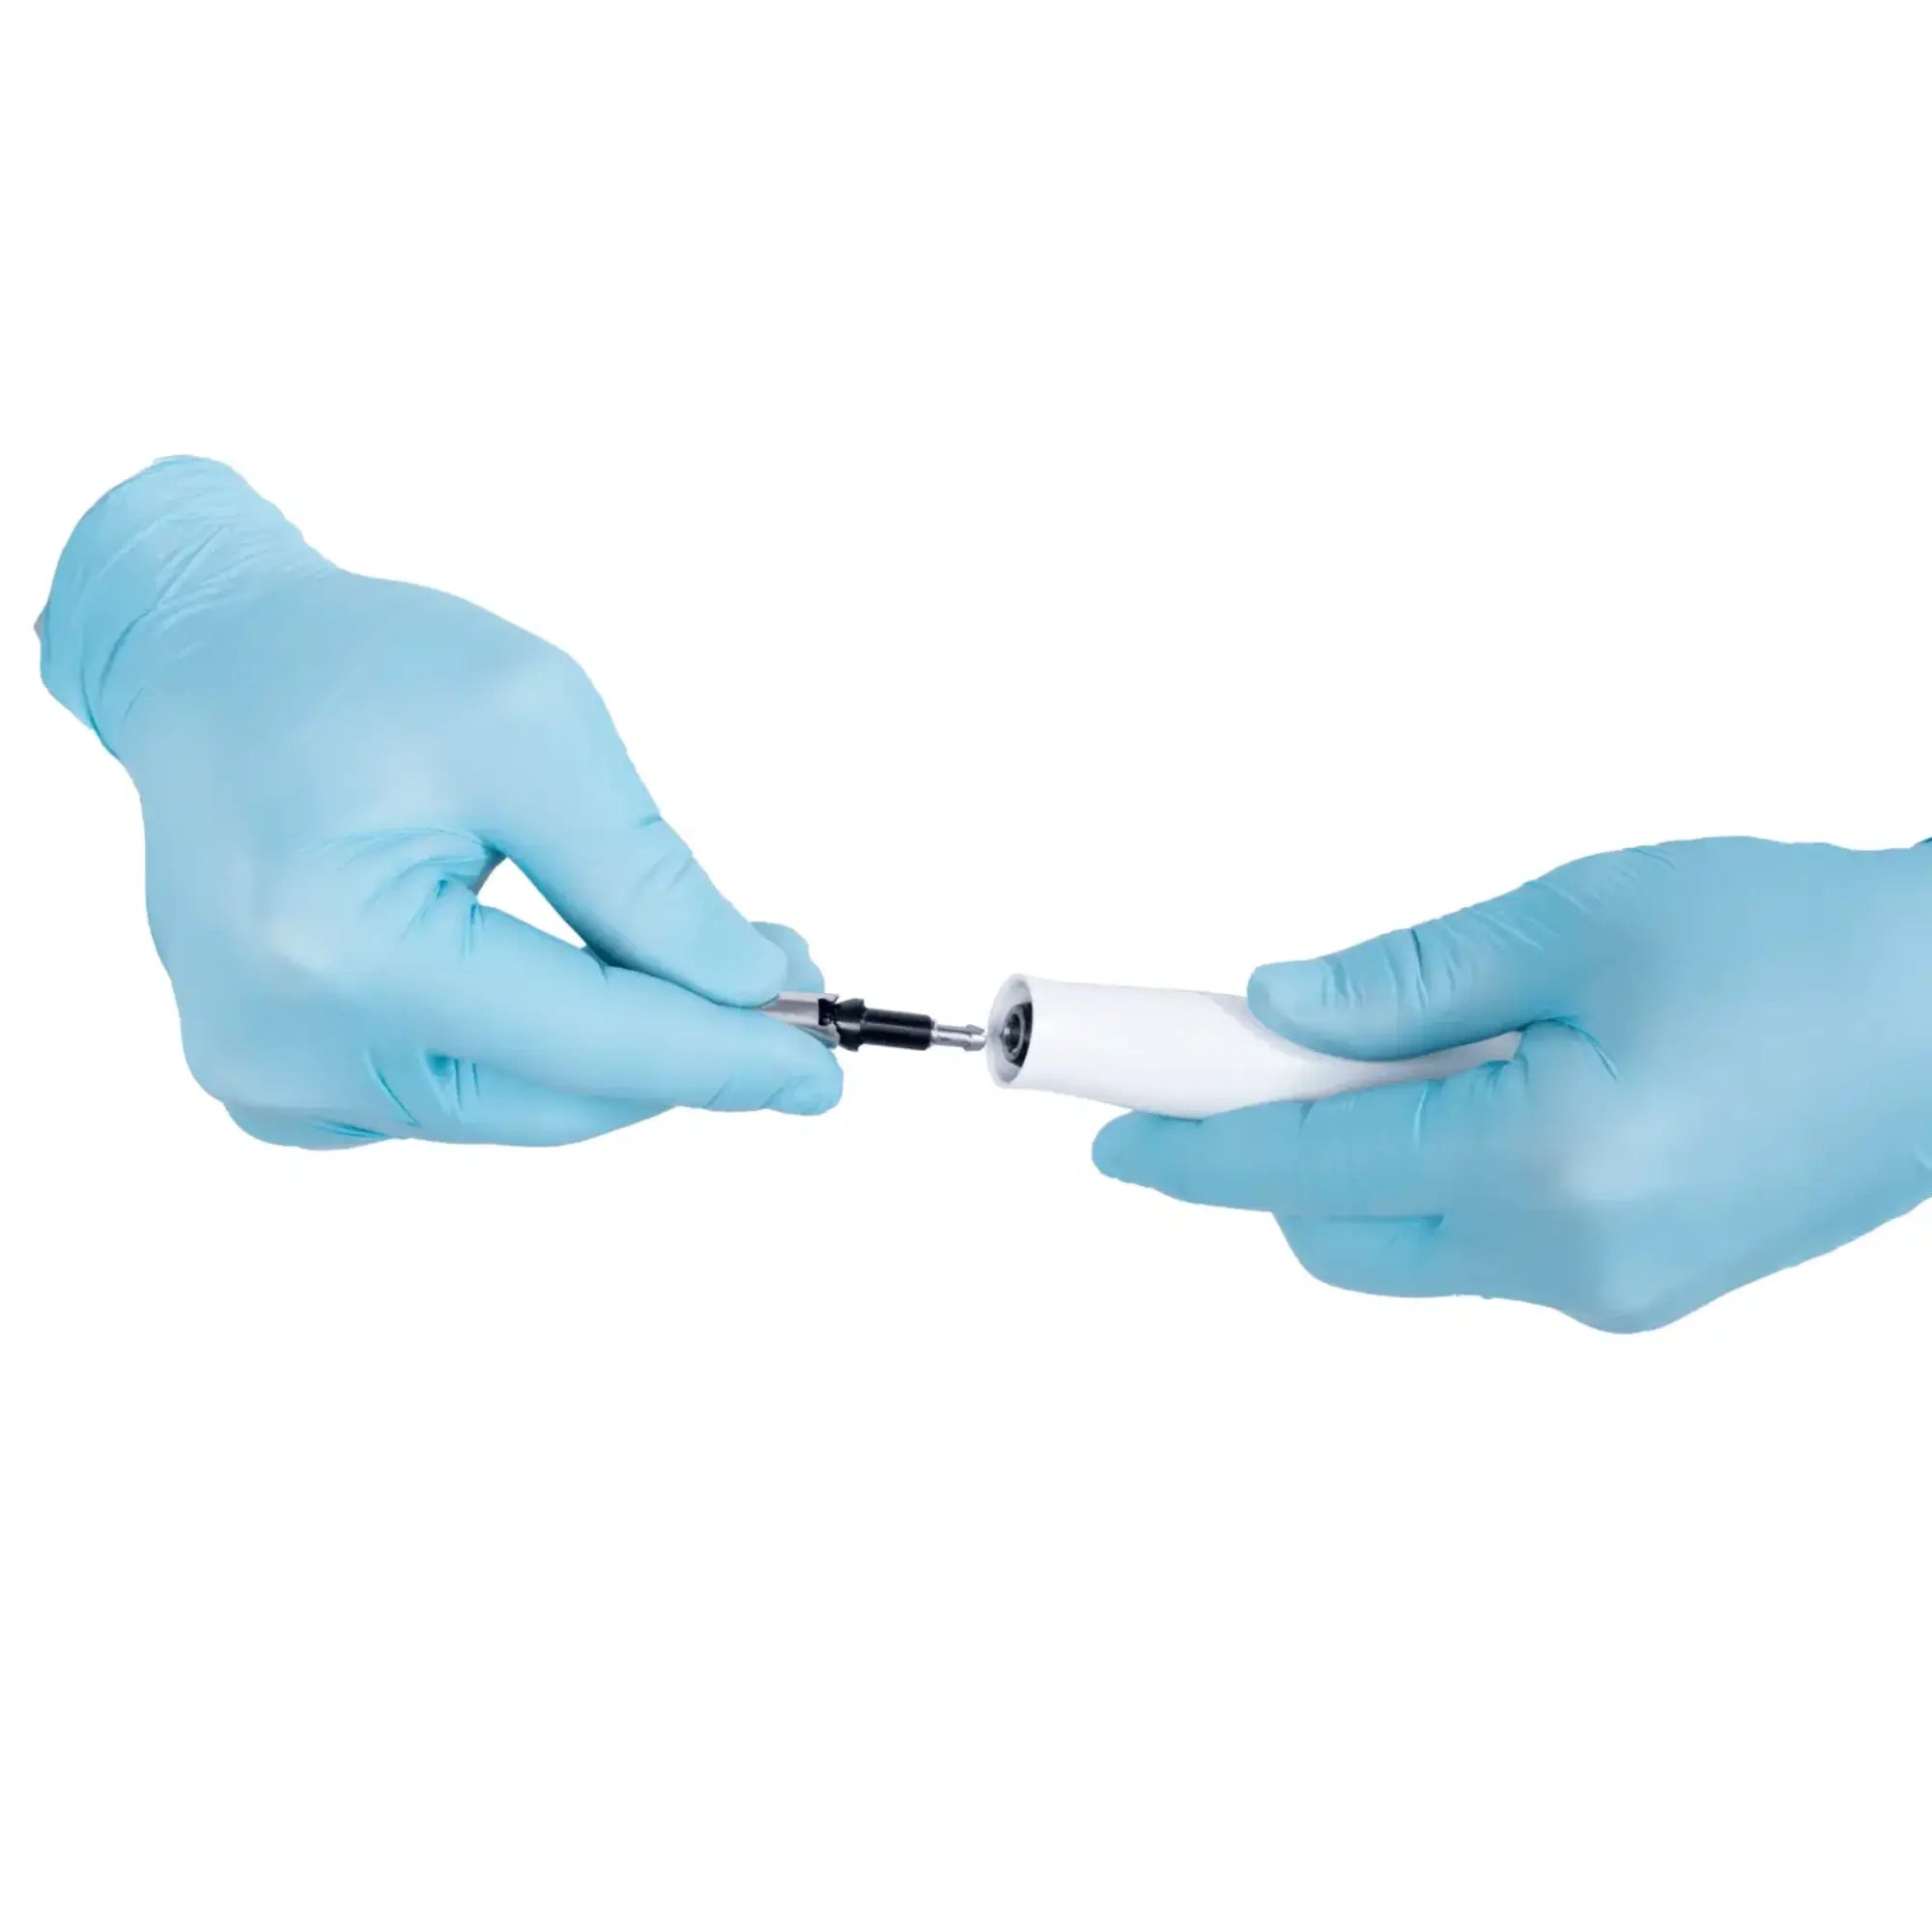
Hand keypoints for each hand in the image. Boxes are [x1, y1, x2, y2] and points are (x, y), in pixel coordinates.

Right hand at [39, 458, 840, 1146]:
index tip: (825, 1071)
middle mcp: (286, 1045)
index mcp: (342, 949)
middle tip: (786, 984)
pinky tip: (567, 982)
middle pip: (560, 1096)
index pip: (589, 1043)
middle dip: (686, 1050)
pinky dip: (534, 1054)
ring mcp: (268, 1078)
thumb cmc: (361, 667)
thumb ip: (646, 877)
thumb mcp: (534, 724)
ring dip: (617, 1051)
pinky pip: (451, 1101)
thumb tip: (746, 988)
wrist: (212, 665)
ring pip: (515, 1108)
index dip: (724, 1058)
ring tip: (694, 966)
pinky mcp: (273, 1085)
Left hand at [1093, 839, 1931, 1329]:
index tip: (1110, 1134)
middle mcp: (1572, 1261)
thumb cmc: (1798, 942)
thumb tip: (1275, 1008)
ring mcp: (1614, 1290)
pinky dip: (1442, 1171)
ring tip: (1416, 1044)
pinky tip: (1492, 1084)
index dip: (1191, 1147)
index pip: (1303, 1166)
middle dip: (1272, 1150)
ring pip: (1409, 1243)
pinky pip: (1486, 1243)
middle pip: (1338, 1231)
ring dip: (1362, 1155)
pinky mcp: (1647, 1285)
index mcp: (1546, 1167)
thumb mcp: (1580, 921)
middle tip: (1260, 1047)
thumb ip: (1405, 981)